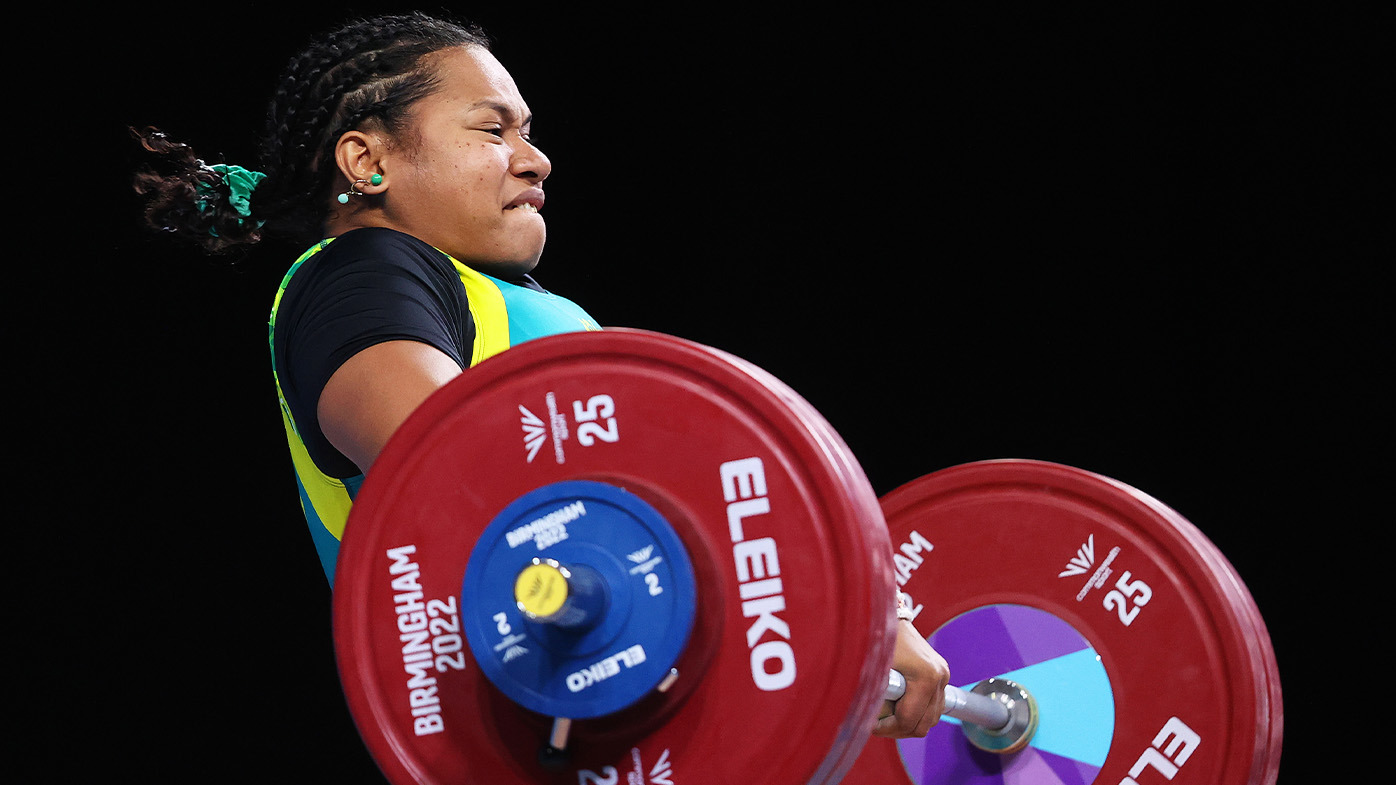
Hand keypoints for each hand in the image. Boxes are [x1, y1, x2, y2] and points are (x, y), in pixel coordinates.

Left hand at [873, 620, 949, 737]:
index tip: (868, 725)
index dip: (886, 728)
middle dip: (897, 729)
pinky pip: (932, 707)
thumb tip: (864, 720)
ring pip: (930, 719)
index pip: (909, 720)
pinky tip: (895, 707)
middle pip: (923, 724)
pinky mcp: (940, 675)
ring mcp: (943, 676)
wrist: (889, 613)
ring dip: (907, 723)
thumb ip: (871, 694)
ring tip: (884, 716)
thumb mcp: (873, 666)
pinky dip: (915, 713)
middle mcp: (940, 677)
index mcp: (925, 676)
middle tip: (875, 725)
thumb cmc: (877, 635)